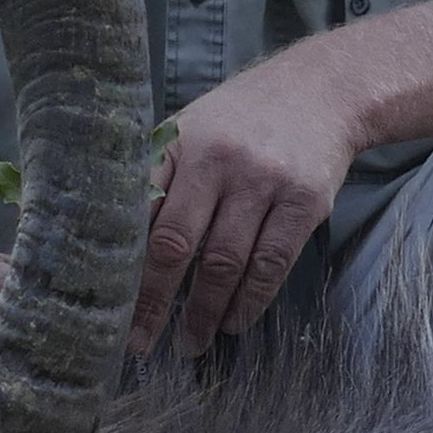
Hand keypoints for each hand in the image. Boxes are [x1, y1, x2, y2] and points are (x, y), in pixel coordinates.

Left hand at [128, 61, 363, 354]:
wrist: (323, 90)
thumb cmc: (242, 119)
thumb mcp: (192, 130)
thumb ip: (159, 176)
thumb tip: (114, 240)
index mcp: (180, 143)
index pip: (140, 212)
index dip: (123, 262)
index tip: (109, 303)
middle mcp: (220, 159)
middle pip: (177, 243)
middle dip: (155, 300)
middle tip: (141, 341)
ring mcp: (265, 181)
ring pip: (226, 261)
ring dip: (204, 311)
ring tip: (190, 342)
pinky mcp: (305, 202)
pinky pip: (272, 263)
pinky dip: (250, 301)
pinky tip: (234, 321)